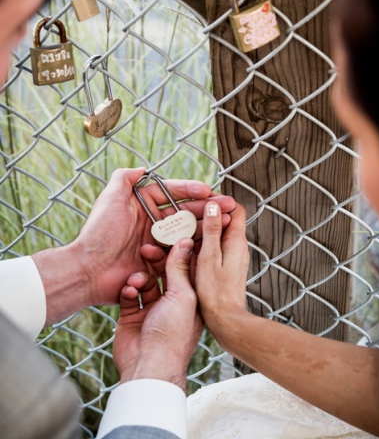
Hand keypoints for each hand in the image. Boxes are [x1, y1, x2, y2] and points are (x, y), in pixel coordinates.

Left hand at [74, 168, 234, 305]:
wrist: (88, 270)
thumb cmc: (99, 233)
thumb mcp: (110, 198)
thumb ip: (124, 178)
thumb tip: (142, 167)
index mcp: (143, 206)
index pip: (172, 194)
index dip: (191, 190)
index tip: (207, 190)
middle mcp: (152, 224)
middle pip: (185, 213)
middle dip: (207, 208)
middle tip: (229, 206)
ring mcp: (157, 245)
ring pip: (188, 232)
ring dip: (208, 227)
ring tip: (226, 223)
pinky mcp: (159, 265)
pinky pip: (182, 254)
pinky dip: (198, 249)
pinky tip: (213, 244)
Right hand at [113, 238, 202, 390]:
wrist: (149, 367)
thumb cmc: (173, 336)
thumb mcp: (182, 296)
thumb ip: (180, 269)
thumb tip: (185, 242)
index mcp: (190, 298)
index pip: (186, 268)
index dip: (178, 251)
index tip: (170, 234)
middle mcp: (172, 303)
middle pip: (163, 272)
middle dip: (155, 260)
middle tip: (146, 248)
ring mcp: (152, 309)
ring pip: (145, 281)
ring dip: (140, 276)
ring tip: (137, 279)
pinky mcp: (132, 316)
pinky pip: (129, 295)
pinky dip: (128, 289)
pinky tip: (129, 290)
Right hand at [194, 201, 249, 342]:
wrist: (224, 322)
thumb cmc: (216, 293)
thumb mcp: (209, 257)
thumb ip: (212, 231)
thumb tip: (214, 205)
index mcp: (236, 241)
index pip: (234, 209)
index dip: (219, 201)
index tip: (200, 199)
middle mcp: (236, 247)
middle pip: (222, 221)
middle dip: (203, 215)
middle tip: (182, 214)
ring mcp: (229, 258)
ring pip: (213, 236)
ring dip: (197, 231)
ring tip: (176, 231)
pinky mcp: (221, 268)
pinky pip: (210, 249)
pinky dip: (197, 246)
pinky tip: (180, 250)